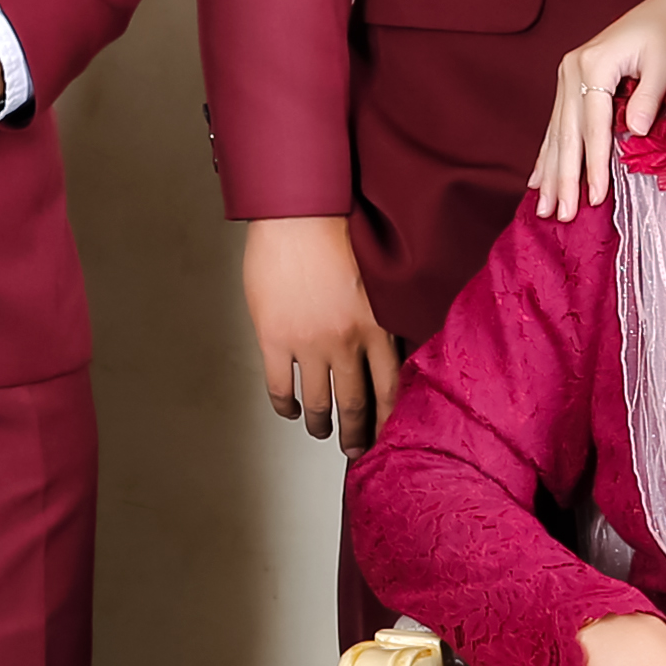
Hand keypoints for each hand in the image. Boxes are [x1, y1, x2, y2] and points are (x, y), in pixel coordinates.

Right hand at [240, 217, 402, 449]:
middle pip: (355, 405)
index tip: (387, 435)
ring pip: (319, 403)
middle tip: (355, 449)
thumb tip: (382, 351)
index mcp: (376, 327)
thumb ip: (378, 319)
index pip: (390, 388)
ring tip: (322, 432)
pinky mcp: (275, 340)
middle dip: (356, 435)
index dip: (389, 419)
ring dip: (321, 425)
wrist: (297, 216)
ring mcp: (310, 344)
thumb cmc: (337, 236)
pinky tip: (291, 410)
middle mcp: (347, 342)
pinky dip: (286, 406)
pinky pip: (281, 388)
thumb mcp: (374, 282)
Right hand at [531, 0, 665, 219]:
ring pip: (556, 132)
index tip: (593, 197)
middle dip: (563, 177)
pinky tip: (537, 179)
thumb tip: (635, 132)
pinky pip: (556, 124)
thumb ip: (651, 97)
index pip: (592, 126)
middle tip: (559, 214)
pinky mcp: (571, 82)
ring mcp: (567, 76)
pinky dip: (547, 154)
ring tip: (544, 207)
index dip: (593, 164)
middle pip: (566, 133)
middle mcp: (572, 69)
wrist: (665, 10)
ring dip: (550, 172)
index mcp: (593, 64)